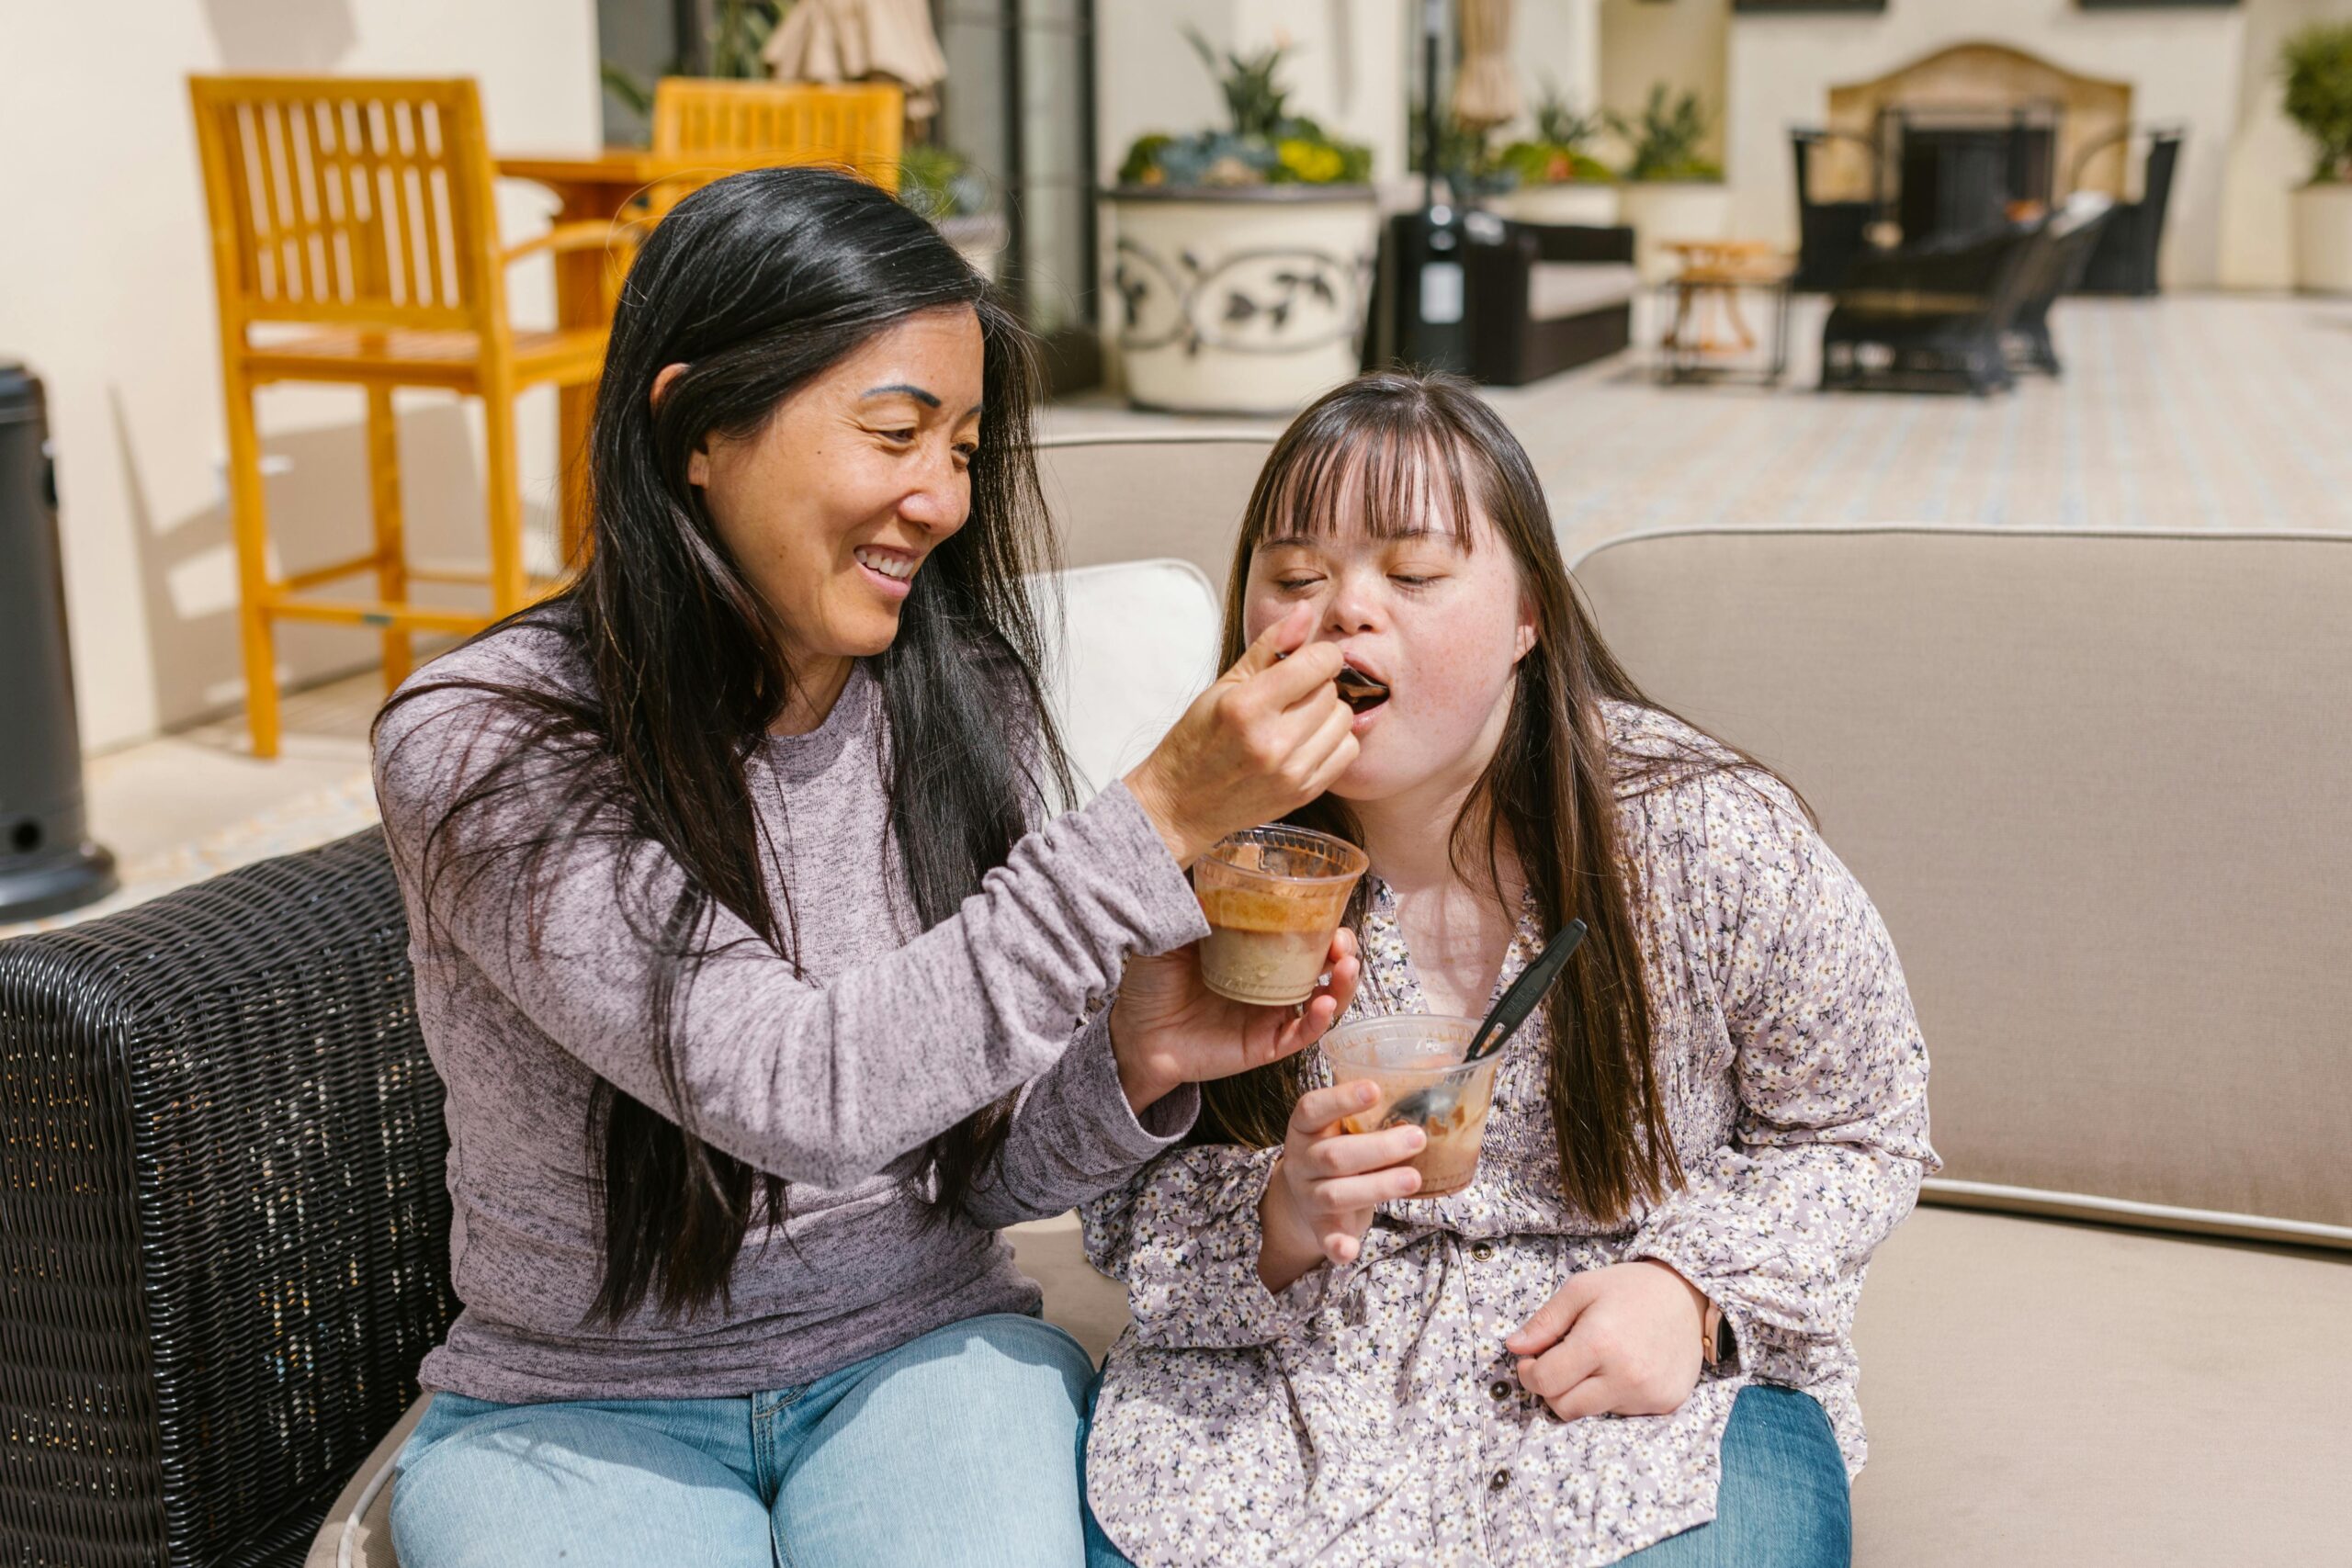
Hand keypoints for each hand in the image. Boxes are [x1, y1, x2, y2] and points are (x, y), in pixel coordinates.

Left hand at [1109, 929, 1360, 1112]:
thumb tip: (1212, 865)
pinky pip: (1301, 1035)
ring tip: (1346, 968)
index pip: (1302, 935)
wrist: (1133, 1033)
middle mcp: (1271, 984)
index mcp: (1255, 953)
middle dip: (1344, 952)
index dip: (1324, 923)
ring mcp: (1270, 1015)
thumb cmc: (1152, 982)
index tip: (1330, 910)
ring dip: (1343, 985)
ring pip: (1324, 1001)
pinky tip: (1324, 1004)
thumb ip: (1195, 905)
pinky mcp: (1264, 1046)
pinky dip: (1319, 1021)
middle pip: (1325, 967)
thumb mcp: (1173, 934)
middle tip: (1343, 943)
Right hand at [1123, 603, 1358, 866]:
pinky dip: (1333, 741)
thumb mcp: (1223, 686)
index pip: (1318, 664)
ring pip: (1344, 720)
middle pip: (1331, 691)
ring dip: (1327, 714)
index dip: (1318, 655)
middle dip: (1317, 685)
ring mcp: (1291, 772)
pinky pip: (1346, 752)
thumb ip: (1269, 647)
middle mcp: (1272, 742)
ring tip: (1297, 719)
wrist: (1182, 804)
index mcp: (1246, 707)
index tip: (1308, 660)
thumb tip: (1305, 612)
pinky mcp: (1304, 792)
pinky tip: (1307, 741)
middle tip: (1291, 694)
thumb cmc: (1196, 742)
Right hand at [1256, 1079, 1424, 1292]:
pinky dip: (1337, 1245)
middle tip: (1418, 1138)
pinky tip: (1351, 1250)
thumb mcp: (1345, 1126)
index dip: (1341, 1099)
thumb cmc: (1339, 1148)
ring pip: (1336, 1193)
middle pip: (1333, 1155)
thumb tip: (1437, 1069)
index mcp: (1305, 1128)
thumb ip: (1375, 1109)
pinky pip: (1325, 1237)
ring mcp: (1308, 1195)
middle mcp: (1302, 1161)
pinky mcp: (1319, 1226)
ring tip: (1413, 1178)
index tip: (1375, 1089)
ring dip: (1377, 1186)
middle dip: (1378, 1148)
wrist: (1306, 1195)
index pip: (1313, 1108)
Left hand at [1504, 1261, 1709, 1422]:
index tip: (1531, 1360)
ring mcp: (1648, 1394)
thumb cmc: (1630, 1289)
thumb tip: (1513, 1347)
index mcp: (1599, 1343)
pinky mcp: (1665, 1404)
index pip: (1545, 1381)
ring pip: (1592, 1412)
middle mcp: (1625, 1376)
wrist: (1689, 1295)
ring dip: (1583, 1392)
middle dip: (1552, 1388)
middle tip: (1560, 1363)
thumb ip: (1545, 1322)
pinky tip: (1623, 1368)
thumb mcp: (1581, 1290)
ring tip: (1597, 1361)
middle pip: (1564, 1407)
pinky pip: (1622, 1413)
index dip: (1529, 1373)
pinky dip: (1612, 1395)